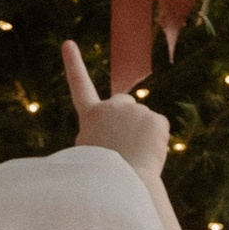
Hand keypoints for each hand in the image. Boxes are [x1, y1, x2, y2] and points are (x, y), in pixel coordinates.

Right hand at [61, 39, 169, 184]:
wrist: (121, 186)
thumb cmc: (102, 177)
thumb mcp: (88, 154)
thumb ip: (99, 136)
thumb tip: (116, 139)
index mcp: (91, 117)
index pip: (79, 86)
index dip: (74, 65)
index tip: (68, 43)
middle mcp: (111, 107)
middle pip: (125, 104)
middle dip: (128, 117)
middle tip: (123, 144)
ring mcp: (135, 111)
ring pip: (143, 121)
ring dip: (142, 136)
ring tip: (132, 158)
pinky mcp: (156, 120)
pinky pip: (159, 130)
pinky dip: (157, 143)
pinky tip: (147, 156)